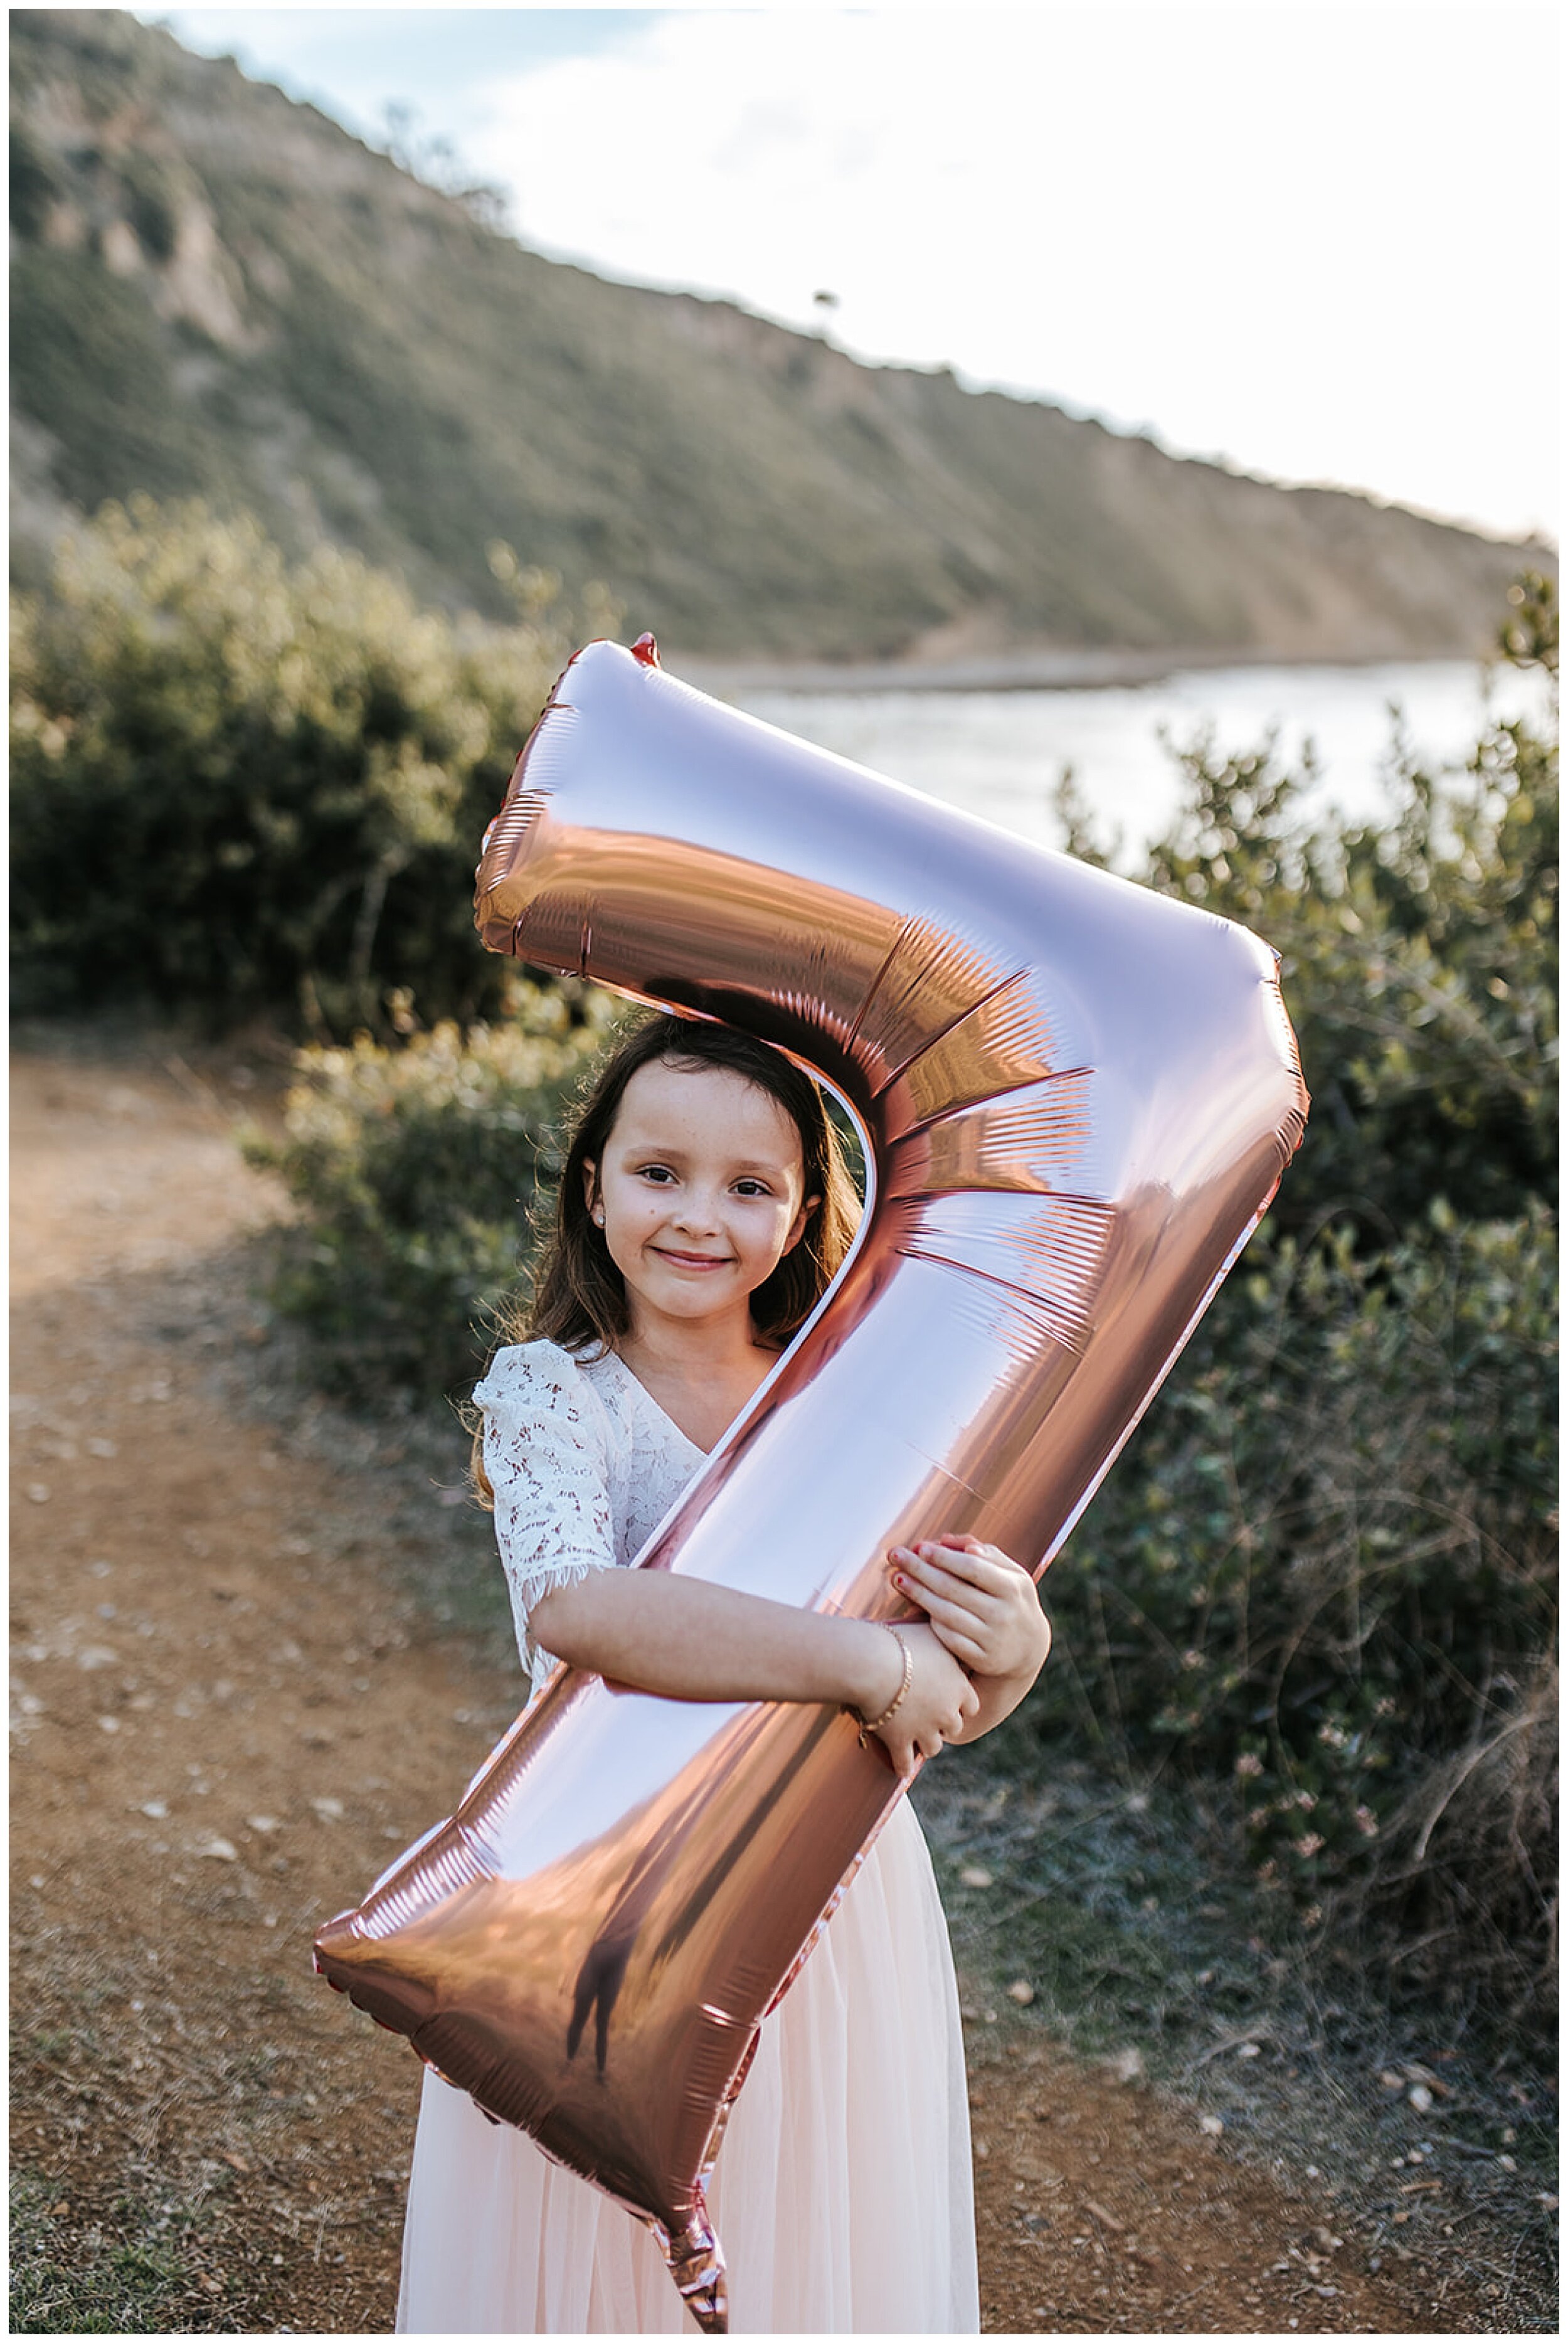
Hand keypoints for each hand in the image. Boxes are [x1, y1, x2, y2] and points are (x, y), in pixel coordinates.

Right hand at [862, 1621, 978, 1783]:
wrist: (872, 1663)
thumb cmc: (900, 1641)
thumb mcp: (928, 1629)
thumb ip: (942, 1630)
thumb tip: (945, 1613)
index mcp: (958, 1686)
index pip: (971, 1704)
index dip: (960, 1702)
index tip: (950, 1698)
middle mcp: (947, 1712)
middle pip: (954, 1727)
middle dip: (944, 1723)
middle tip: (931, 1716)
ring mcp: (924, 1730)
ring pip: (933, 1746)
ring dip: (926, 1742)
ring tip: (916, 1737)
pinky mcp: (900, 1743)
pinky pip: (905, 1764)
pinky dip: (903, 1765)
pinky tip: (900, 1765)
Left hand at [888, 1535, 1050, 1683]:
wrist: (1029, 1647)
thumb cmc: (1011, 1598)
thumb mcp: (1009, 1573)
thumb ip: (982, 1552)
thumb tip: (945, 1540)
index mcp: (1013, 1587)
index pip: (974, 1568)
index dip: (945, 1558)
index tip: (921, 1547)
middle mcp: (1004, 1614)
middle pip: (954, 1589)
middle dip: (922, 1570)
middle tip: (896, 1556)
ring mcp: (992, 1638)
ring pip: (947, 1614)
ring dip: (919, 1594)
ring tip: (897, 1578)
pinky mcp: (981, 1658)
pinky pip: (949, 1638)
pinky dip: (932, 1621)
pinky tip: (916, 1607)